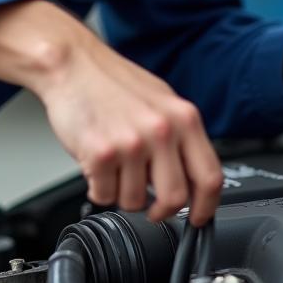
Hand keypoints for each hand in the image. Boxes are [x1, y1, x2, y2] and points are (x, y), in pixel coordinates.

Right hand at [0, 0, 223, 224]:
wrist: (72, 64)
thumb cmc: (112, 82)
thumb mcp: (161, 101)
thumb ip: (179, 137)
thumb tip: (192, 178)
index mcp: (183, 117)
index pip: (210, 176)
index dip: (206, 207)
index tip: (198, 218)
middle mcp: (161, 130)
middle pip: (175, 198)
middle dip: (160, 209)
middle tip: (150, 204)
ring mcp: (132, 143)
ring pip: (135, 202)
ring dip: (122, 192)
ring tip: (115, 165)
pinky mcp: (101, 154)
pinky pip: (104, 196)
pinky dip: (98, 187)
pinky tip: (96, 163)